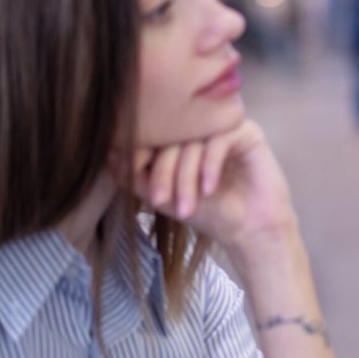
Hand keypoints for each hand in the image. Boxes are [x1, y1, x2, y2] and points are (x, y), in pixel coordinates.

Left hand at [131, 119, 295, 251]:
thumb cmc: (210, 212)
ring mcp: (223, 128)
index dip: (139, 156)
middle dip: (163, 173)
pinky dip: (209, 166)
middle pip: (171, 137)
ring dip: (185, 176)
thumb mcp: (165, 196)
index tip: (138, 183)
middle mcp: (201, 128)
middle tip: (162, 201)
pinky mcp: (247, 132)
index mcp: (180, 137)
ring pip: (193, 140)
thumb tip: (109, 154)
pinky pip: (219, 140)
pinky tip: (209, 189)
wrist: (250, 229)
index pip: (152, 135)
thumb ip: (136, 176)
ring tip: (186, 206)